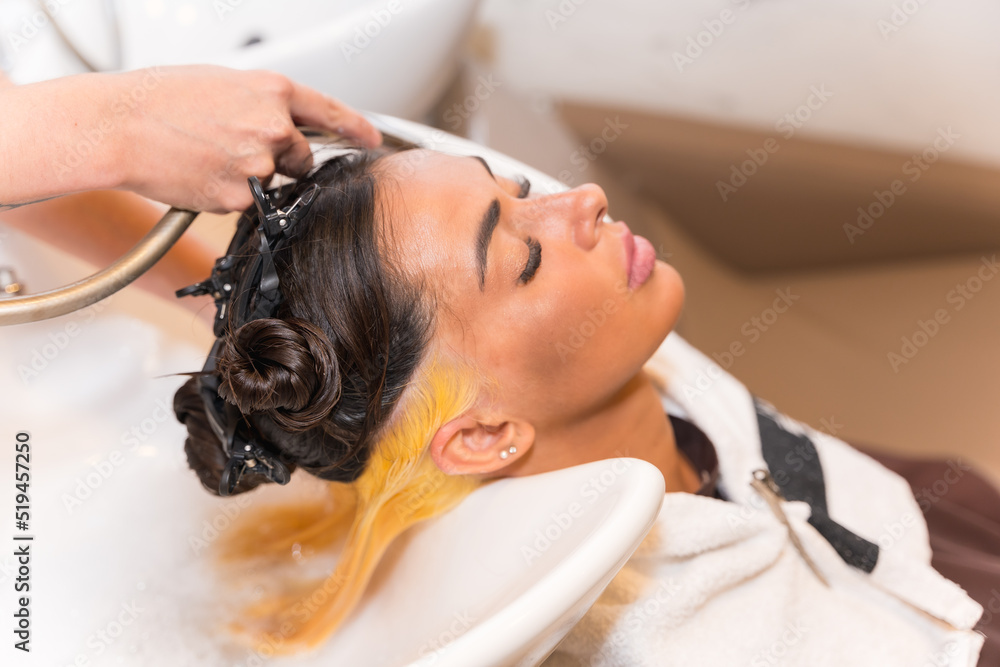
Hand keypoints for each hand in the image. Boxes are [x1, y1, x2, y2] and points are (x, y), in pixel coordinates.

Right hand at [114, 65, 381, 211]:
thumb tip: (281, 122)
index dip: (355, 128)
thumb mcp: (222, 84)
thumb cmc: (158, 100)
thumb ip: (262, 103)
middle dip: (282, 159)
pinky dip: (228, 194)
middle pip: (303, 156)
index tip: (370, 139)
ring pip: (275, 181)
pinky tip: (200, 175)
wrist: (118, 127)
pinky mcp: (242, 197)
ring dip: (253, 176)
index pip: (330, 113)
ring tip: (208, 157)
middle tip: (236, 149)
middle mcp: (274, 127)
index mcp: (272, 92)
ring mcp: (261, 165)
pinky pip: (248, 202)